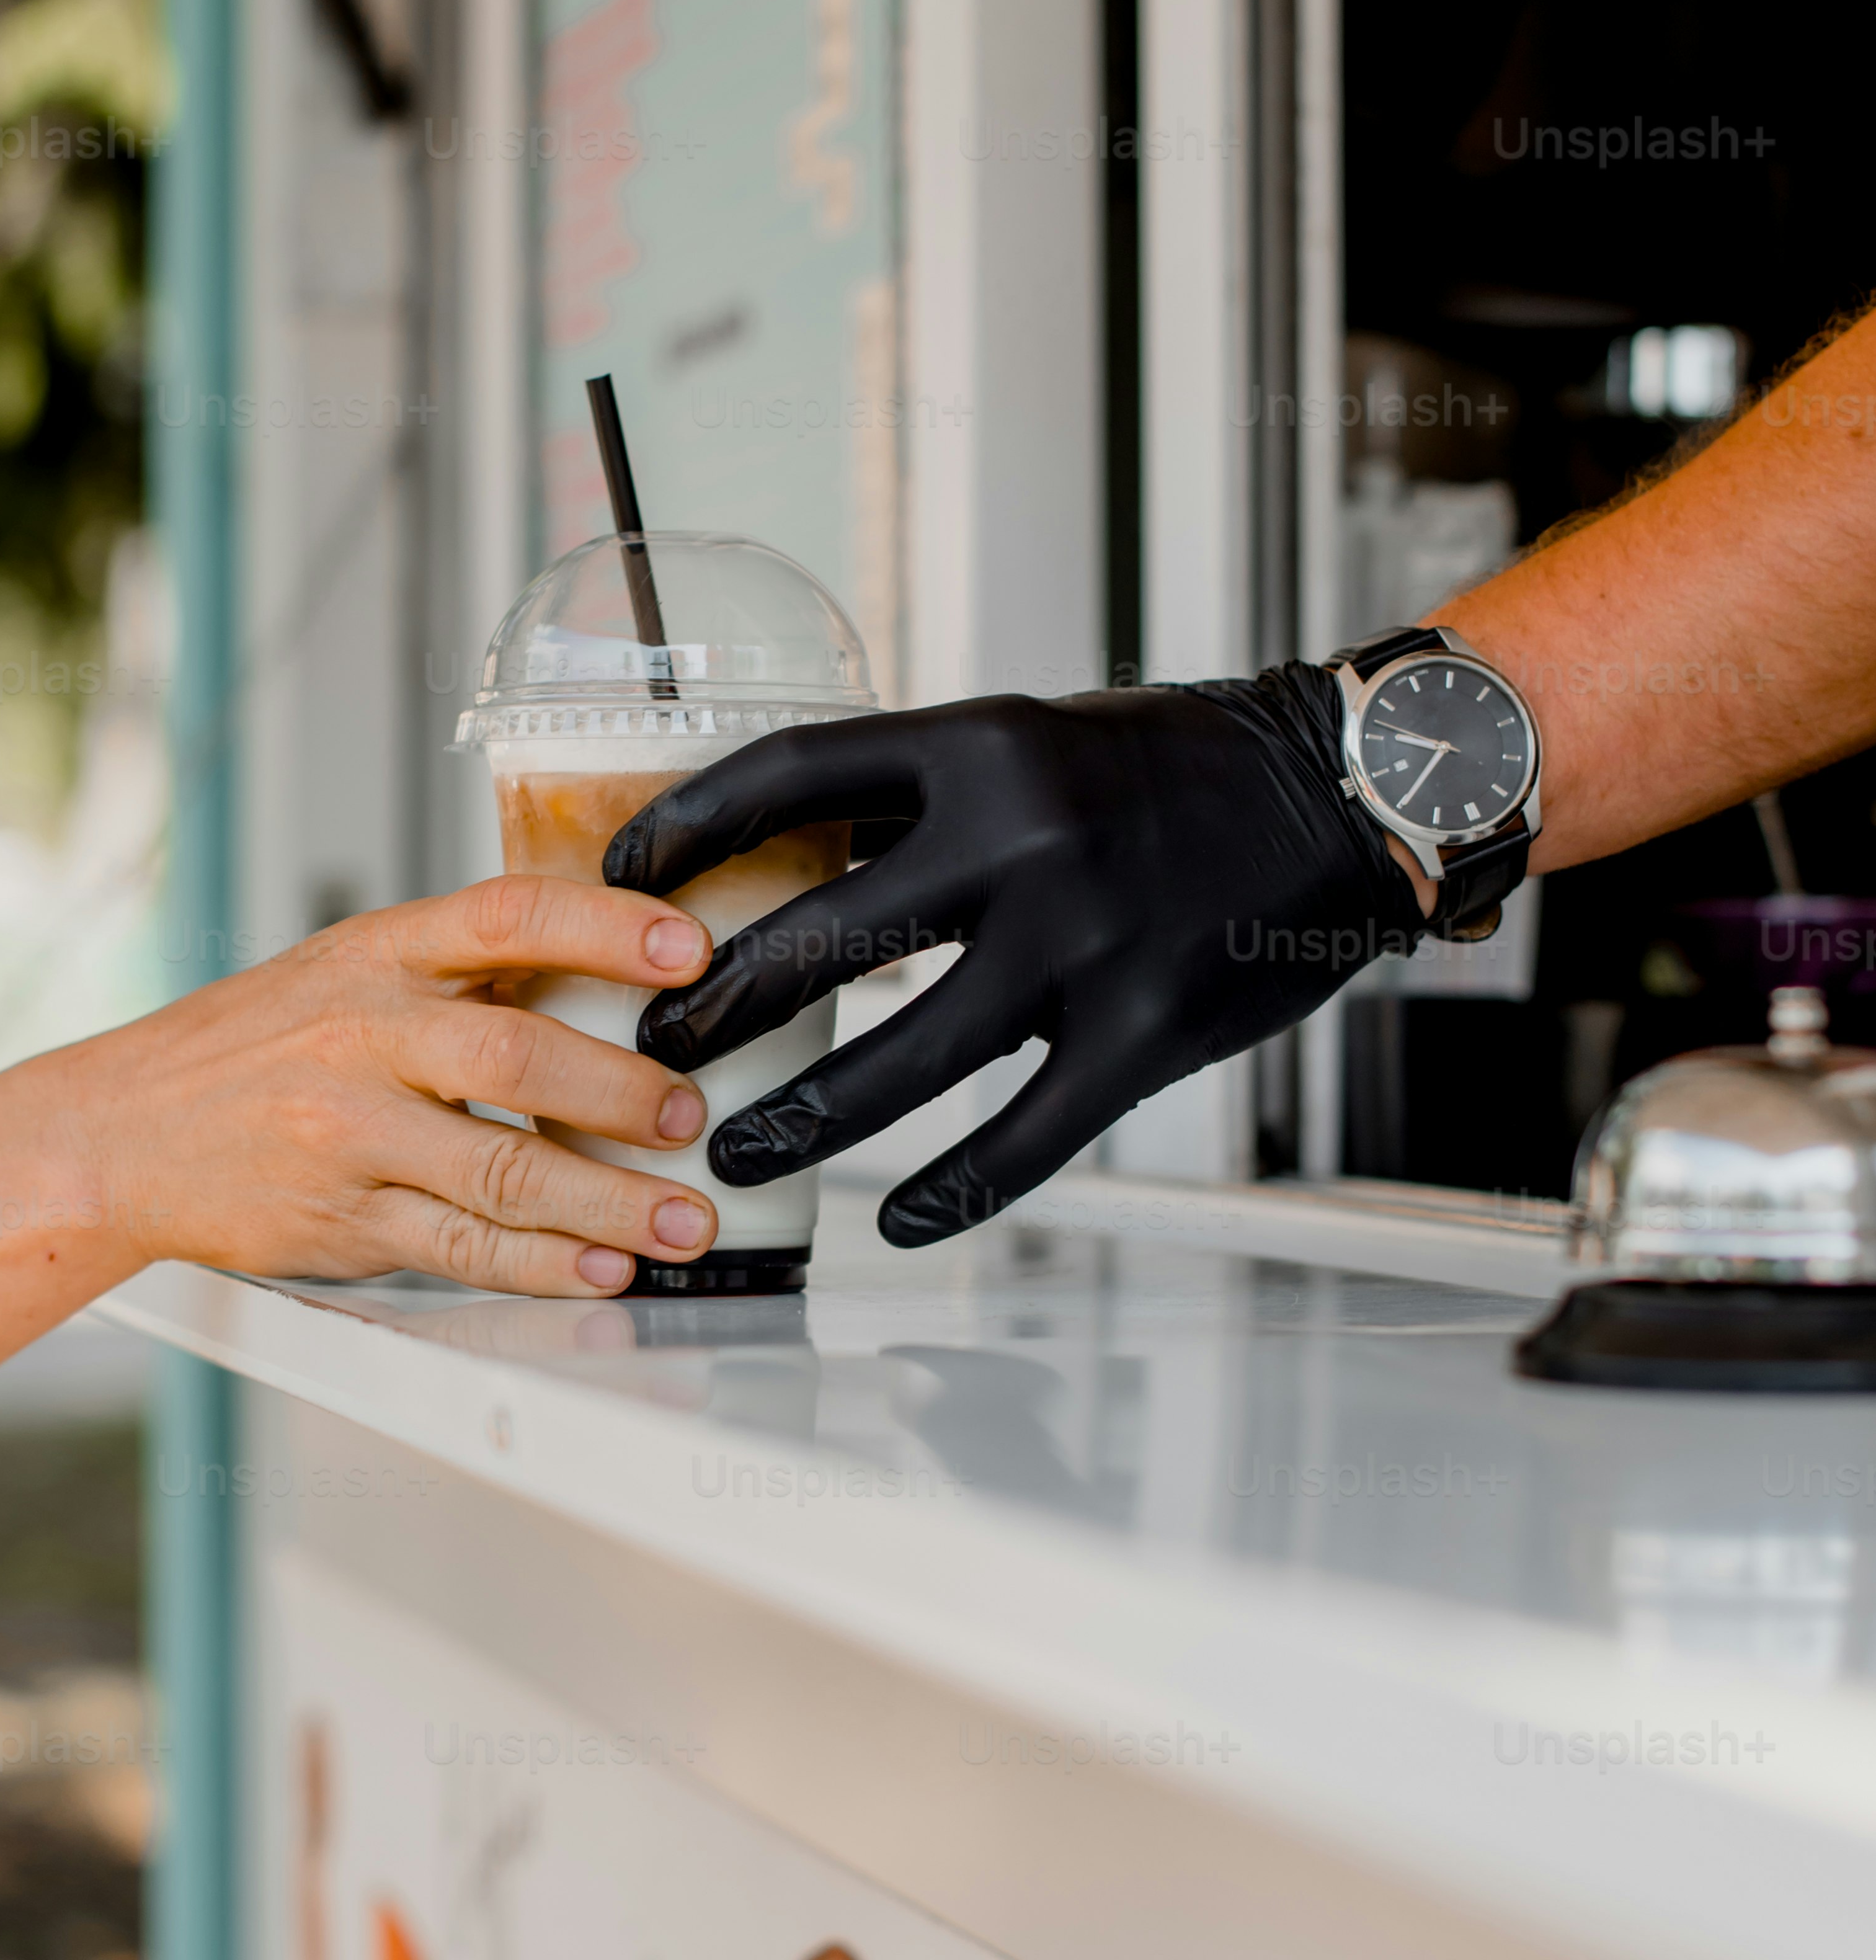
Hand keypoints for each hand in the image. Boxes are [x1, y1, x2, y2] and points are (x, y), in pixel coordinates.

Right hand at [83, 875, 719, 1292]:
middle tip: (691, 1115)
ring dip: (610, 1202)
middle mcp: (362, 1037)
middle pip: (514, 1056)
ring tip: (685, 1222)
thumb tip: (612, 983)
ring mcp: (348, 1135)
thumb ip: (459, 973)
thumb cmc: (254, 1047)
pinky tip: (600, 1267)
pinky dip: (543, 1263)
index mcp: (377, 955)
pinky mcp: (342, 1221)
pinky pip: (461, 1246)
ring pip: (502, 1170)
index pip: (506, 916)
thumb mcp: (346, 970)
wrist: (119, 1132)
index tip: (688, 952)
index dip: (607, 927)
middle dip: (621, 1091)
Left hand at [604, 672, 1422, 1244]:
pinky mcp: (1143, 1037)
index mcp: (980, 747)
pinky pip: (1020, 1140)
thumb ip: (918, 794)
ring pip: (901, 1063)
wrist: (1341, 797)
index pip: (790, 775)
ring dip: (800, 1118)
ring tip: (731, 1151)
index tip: (618, 877)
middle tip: (655, 1046)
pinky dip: (948, 1193)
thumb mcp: (1033, 738)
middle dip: (716, 1005)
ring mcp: (1083, 947)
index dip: (685, 828)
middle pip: (821, 940)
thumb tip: (782, 852)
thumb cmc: (1173, 767)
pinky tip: (891, 1221)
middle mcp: (1022, 841)